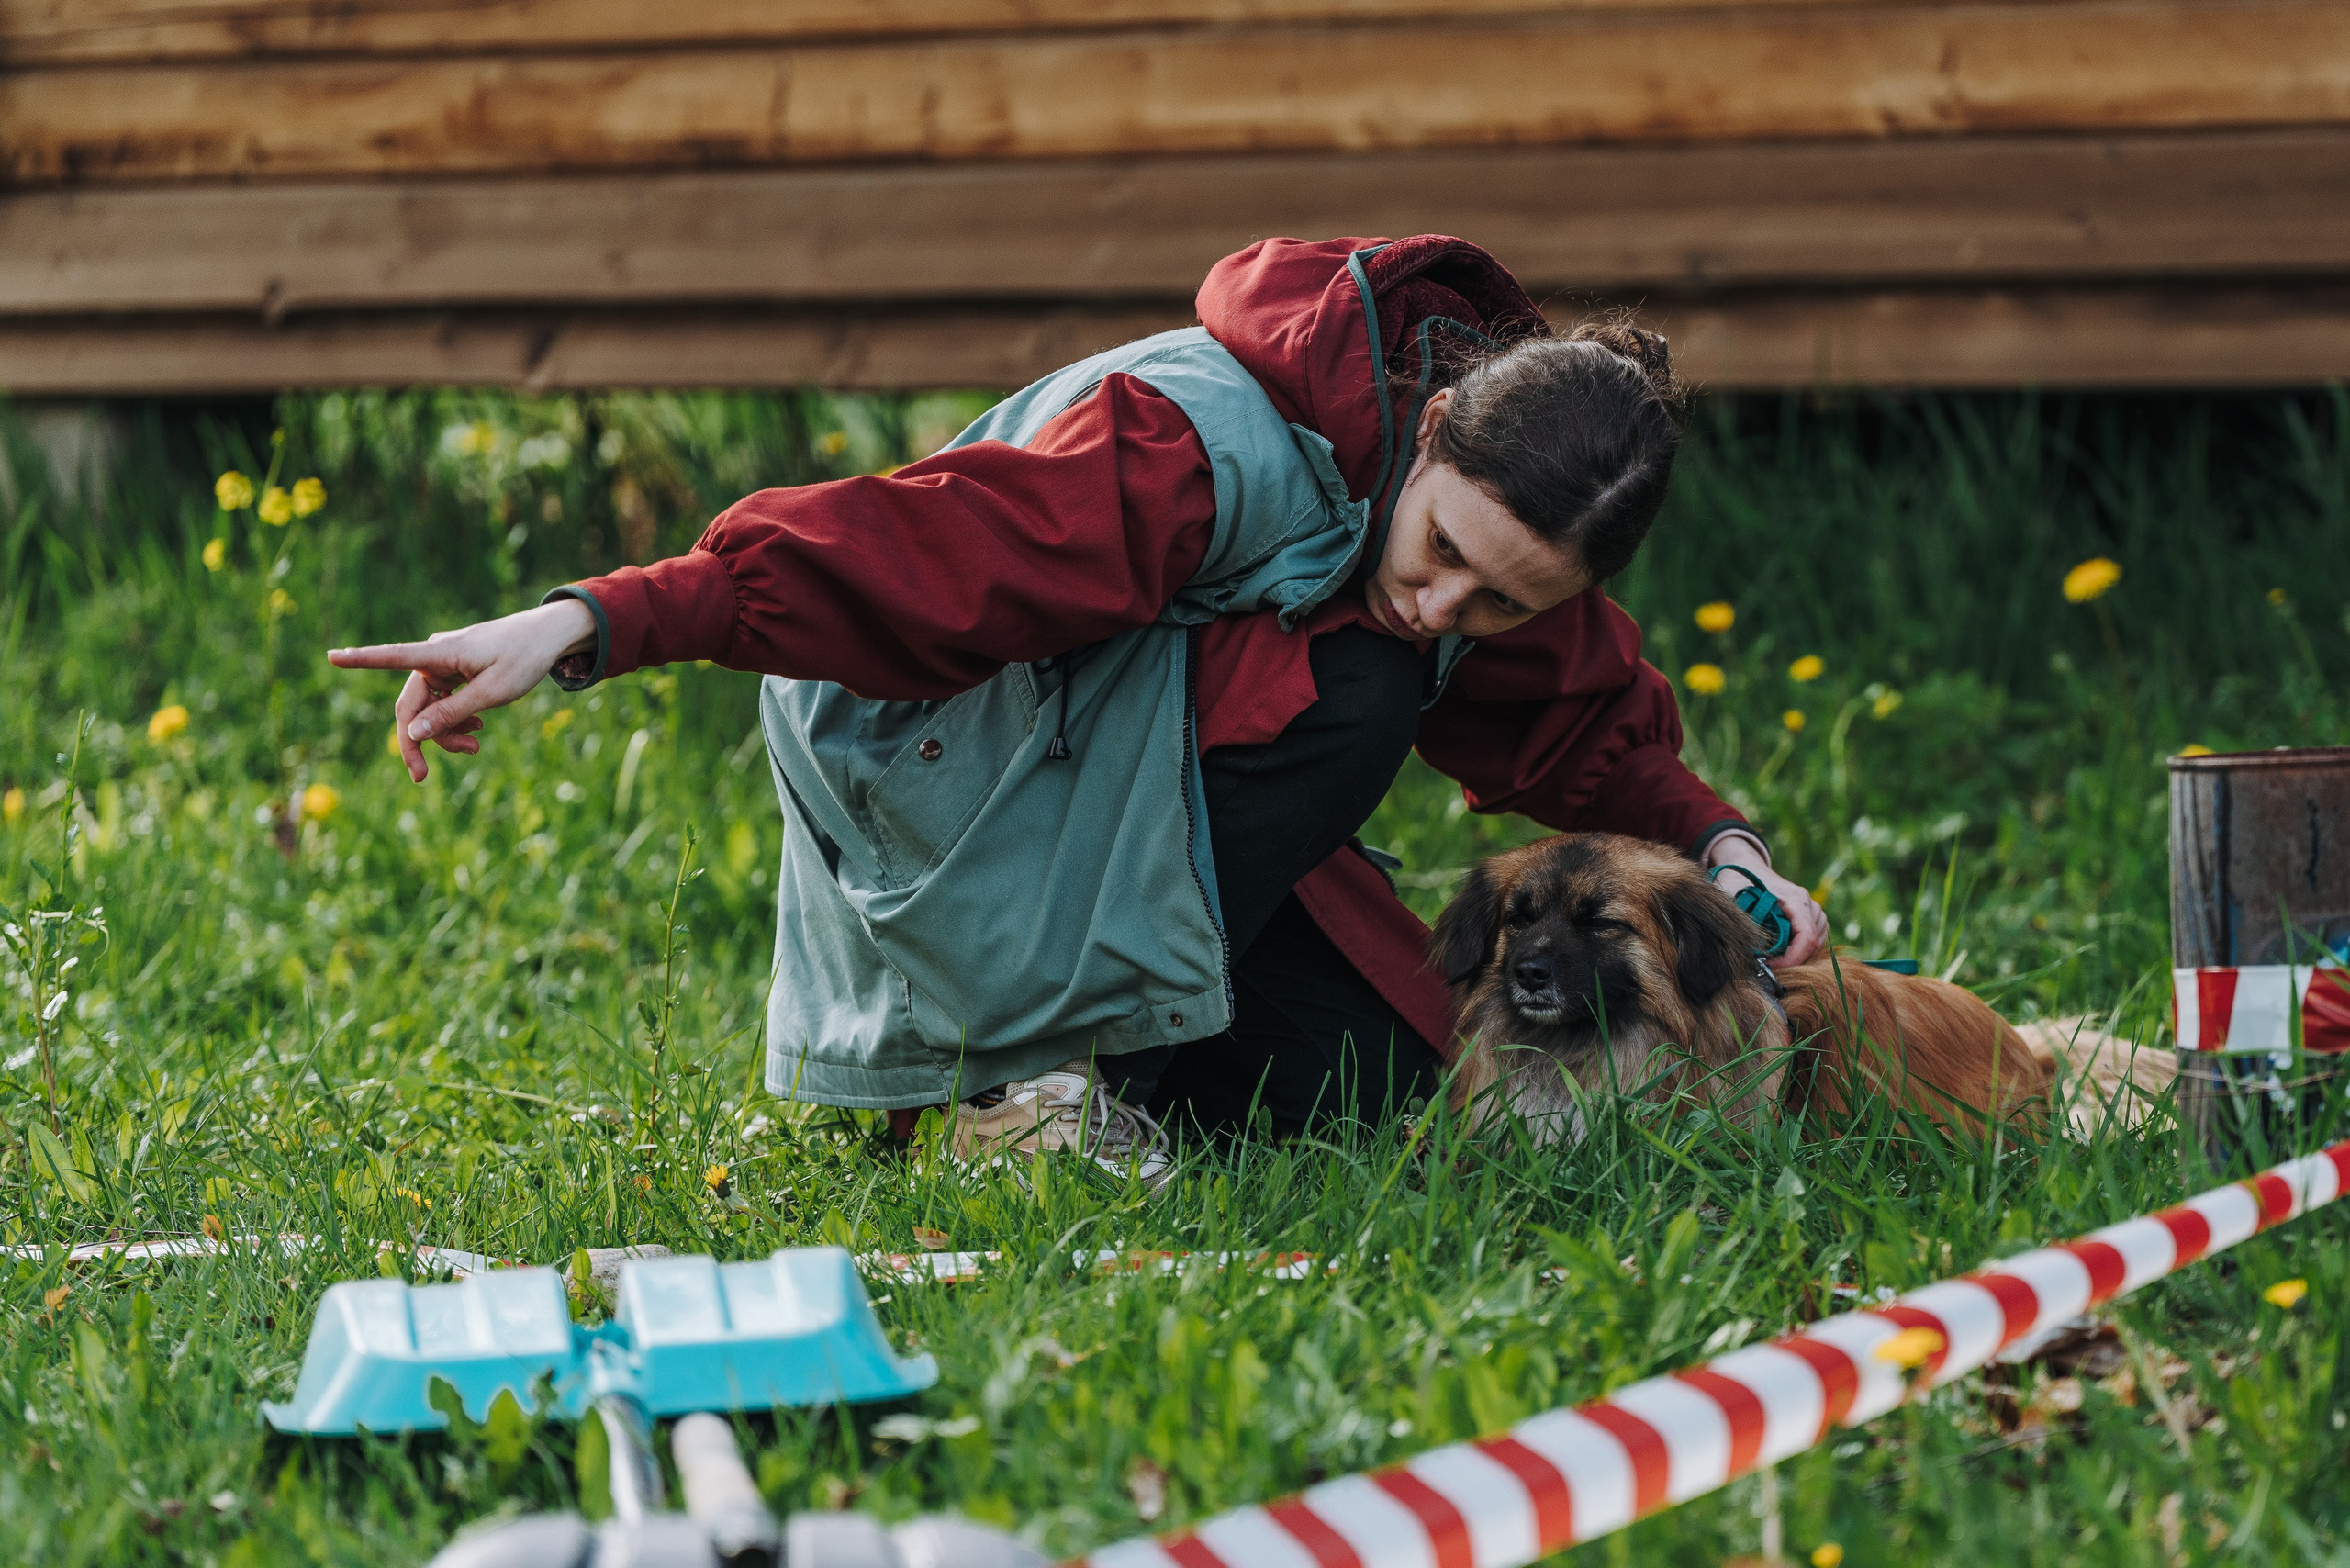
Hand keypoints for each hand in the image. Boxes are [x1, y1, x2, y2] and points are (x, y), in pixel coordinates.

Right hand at [329, 600, 597, 781]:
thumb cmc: (524, 659)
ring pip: (427, 709)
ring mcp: (443, 665)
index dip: (361, 660)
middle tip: (421, 777)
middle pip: (410, 705)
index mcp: (441, 654)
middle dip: (417, 741)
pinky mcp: (453, 672)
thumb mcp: (492, 693)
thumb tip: (412, 734)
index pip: (392, 657)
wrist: (549, 637)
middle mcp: (435, 657)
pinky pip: (442, 703)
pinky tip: (477, 730)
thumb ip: (452, 713)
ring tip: (475, 748)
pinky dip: (455, 721)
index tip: (331, 656)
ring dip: (445, 733)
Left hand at [1704, 833, 1826, 967]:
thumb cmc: (1740, 882)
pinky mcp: (1812, 917)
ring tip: (1771, 957)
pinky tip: (1780, 951)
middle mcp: (1810, 904)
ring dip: (1797, 956)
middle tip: (1766, 966)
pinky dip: (1800, 950)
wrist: (1747, 867)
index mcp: (1796, 899)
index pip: (1806, 938)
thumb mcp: (1737, 900)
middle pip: (1814, 944)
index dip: (1791, 959)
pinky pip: (1815, 939)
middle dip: (1792, 960)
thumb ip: (1747, 925)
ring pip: (1817, 943)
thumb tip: (1753, 954)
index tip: (1770, 967)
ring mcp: (1814, 910)